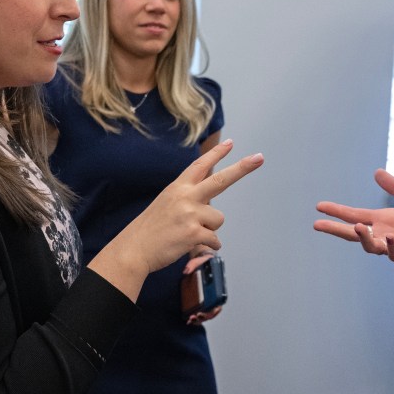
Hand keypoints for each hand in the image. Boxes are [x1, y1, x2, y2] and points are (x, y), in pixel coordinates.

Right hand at [89, 140, 262, 299]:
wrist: (133, 250)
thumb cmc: (150, 230)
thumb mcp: (166, 204)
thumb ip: (188, 200)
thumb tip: (211, 208)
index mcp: (178, 188)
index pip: (200, 166)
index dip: (216, 154)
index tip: (231, 143)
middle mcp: (186, 197)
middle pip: (221, 179)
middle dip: (242, 168)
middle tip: (259, 158)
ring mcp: (190, 214)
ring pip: (218, 219)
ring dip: (209, 229)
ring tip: (187, 233)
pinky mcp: (194, 233)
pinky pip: (214, 240)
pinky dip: (207, 245)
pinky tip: (189, 245)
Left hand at [182, 255, 221, 324]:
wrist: (202, 261)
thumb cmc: (203, 262)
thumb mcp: (198, 261)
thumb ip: (192, 264)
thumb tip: (186, 271)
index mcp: (217, 287)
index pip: (218, 303)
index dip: (212, 311)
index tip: (202, 313)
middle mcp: (214, 294)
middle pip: (212, 311)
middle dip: (204, 317)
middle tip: (195, 317)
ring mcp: (208, 298)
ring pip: (207, 314)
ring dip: (200, 319)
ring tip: (191, 320)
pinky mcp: (202, 300)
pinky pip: (202, 311)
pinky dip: (197, 317)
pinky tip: (190, 319)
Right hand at [313, 169, 393, 270]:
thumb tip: (376, 172)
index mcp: (383, 220)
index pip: (354, 215)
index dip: (337, 211)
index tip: (319, 206)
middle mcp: (383, 234)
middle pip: (354, 234)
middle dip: (336, 229)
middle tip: (318, 225)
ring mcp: (393, 248)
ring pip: (371, 246)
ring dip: (363, 237)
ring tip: (357, 227)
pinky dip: (391, 247)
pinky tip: (389, 237)